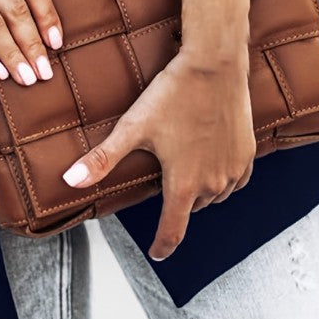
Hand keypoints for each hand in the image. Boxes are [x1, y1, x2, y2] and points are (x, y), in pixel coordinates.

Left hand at [60, 0, 257, 260]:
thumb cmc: (172, 94)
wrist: (213, 65)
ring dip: (199, 187)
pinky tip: (210, 158)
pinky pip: (235, 179)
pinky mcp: (248, 153)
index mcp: (183, 184)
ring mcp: (233, 169)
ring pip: (214, 194)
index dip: (162, 246)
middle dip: (176, 198)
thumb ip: (102, 159)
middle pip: (191, 207)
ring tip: (184, 162)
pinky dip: (222, 176)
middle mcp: (212, 184)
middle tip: (163, 171)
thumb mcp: (132, 127)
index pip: (173, 231)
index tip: (156, 253)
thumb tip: (70, 181)